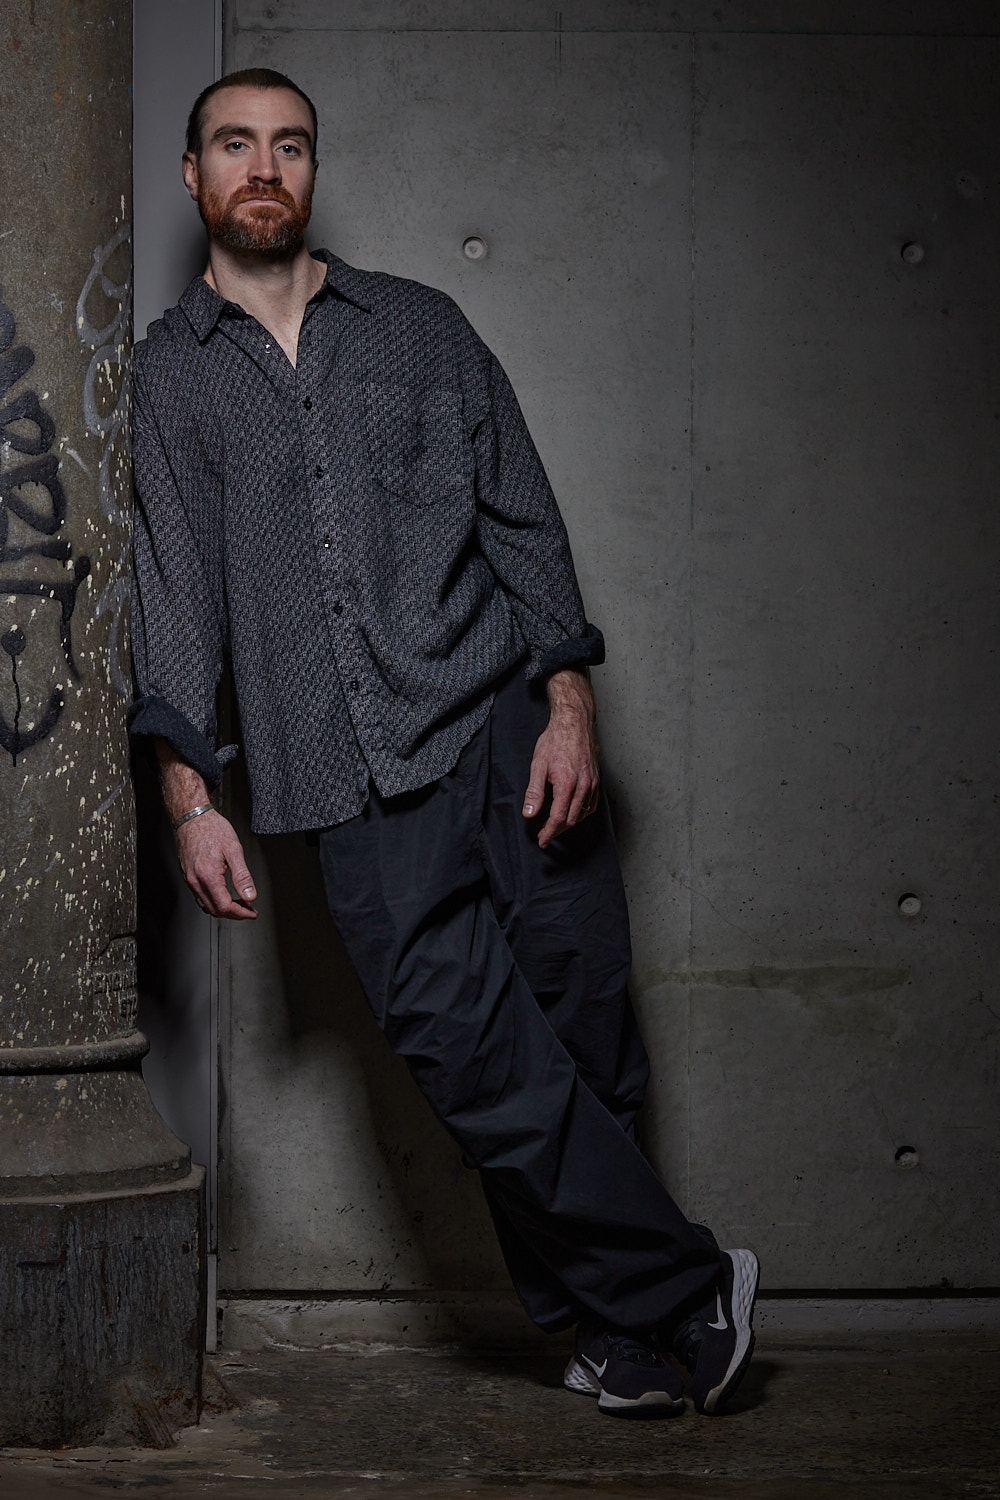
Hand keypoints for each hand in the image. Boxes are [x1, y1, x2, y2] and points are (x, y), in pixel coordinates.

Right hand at [175, 808, 257, 919]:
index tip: (251, 912)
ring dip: (224, 909)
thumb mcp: (234, 850)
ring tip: (240, 903)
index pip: (225, 906)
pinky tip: (224, 894)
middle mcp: (195, 881)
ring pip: (207, 905)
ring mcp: (189, 879)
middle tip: (248, 909)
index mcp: (207, 876)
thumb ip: (242, 876)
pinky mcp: (188, 876)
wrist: (192, 816)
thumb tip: (249, 895)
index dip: (241, 913)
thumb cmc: (211, 828)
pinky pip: (201, 896)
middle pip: (215, 910)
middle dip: (234, 914)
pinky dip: (214, 900)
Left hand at [522, 668, 599, 847]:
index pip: (558, 818)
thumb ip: (534, 792)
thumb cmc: (555, 741)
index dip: (549, 833)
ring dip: (569, 824)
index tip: (542, 840)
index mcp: (567, 784)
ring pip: (582, 814)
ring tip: (556, 826)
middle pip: (571, 820)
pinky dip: (581, 814)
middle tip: (545, 835)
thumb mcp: (538, 765)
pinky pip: (591, 805)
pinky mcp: (596, 780)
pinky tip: (572, 813)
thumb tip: (529, 814)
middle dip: (557, 831)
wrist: (574, 723)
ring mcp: (592, 784)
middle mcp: (583, 787)